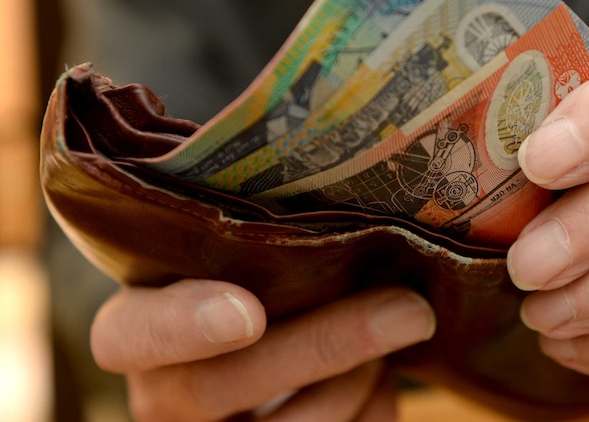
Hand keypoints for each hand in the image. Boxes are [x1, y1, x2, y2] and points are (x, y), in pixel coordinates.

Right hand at [91, 279, 434, 421]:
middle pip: (221, 387)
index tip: (248, 313)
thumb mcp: (241, 265)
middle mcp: (160, 397)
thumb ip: (265, 257)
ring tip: (403, 325)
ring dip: (360, 379)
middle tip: (408, 308)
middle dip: (325, 346)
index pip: (127, 336)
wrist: (261, 361)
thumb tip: (366, 236)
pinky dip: (375, 408)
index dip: (180, 327)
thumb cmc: (253, 289)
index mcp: (135, 331)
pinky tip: (382, 374)